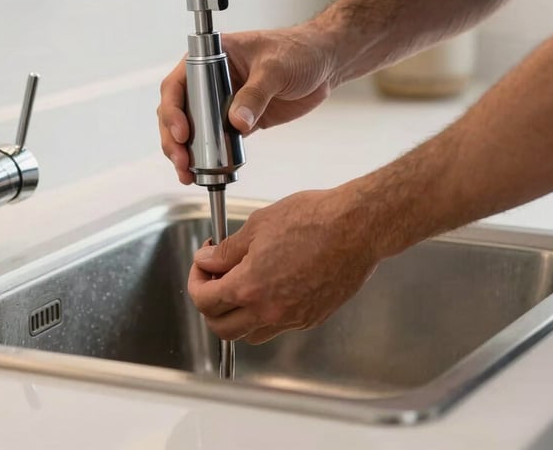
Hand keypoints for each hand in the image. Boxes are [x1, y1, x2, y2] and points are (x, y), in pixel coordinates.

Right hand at [158, 24, 336, 183]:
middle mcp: (210, 80)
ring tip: (188, 174)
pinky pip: (215, 141)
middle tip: (182, 161)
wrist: (324, 63)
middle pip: (178, 112)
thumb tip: (236, 123)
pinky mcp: (238, 121)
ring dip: (186, 153)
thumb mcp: (275, 68)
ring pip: (192, 130)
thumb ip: (256, 95)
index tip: (182, 132)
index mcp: (211, 58)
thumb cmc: (298, 51)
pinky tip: (204, 174)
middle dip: (174, 139)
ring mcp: (222, 102)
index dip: (173, 110)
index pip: (178, 84)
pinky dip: (208, 158)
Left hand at [187, 187, 378, 342]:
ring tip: (240, 284)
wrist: (356, 228)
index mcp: (249, 286)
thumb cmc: (314, 219)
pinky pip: (277, 326)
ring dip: (236, 315)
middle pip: (221, 328)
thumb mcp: (258, 224)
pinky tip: (270, 285)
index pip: (204, 300)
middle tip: (214, 278)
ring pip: (249, 334)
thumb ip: (227, 250)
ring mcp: (292, 319)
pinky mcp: (311, 318)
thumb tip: (208, 260)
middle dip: (210, 305)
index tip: (202, 264)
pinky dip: (265, 313)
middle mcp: (269, 311)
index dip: (196, 280)